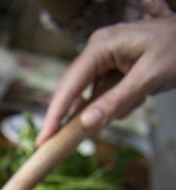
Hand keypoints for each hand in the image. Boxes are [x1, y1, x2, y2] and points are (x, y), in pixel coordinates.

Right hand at [36, 10, 175, 144]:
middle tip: (62, 142)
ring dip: (110, 108)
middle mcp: (97, 50)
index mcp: (100, 47)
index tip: (44, 140)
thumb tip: (85, 124)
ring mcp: (104, 59)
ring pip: (91, 96)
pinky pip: (104, 95)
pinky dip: (118, 103)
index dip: (54, 115)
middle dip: (79, 115)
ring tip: (137, 99)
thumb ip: (115, 101)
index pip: (69, 86)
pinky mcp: (113, 68)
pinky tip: (138, 97)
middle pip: (73, 91)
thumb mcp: (146, 79)